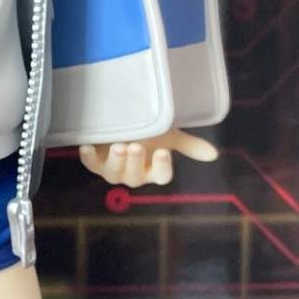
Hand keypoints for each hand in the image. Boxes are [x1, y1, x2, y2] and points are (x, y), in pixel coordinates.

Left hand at [79, 129, 217, 187]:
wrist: (125, 122)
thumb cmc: (149, 131)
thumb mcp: (169, 135)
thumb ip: (189, 145)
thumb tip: (214, 155)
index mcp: (153, 170)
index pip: (161, 176)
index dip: (162, 168)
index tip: (164, 152)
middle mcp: (133, 174)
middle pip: (135, 176)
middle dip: (135, 162)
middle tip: (136, 146)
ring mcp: (113, 169)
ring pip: (113, 174)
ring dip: (116, 161)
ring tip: (118, 146)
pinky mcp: (95, 161)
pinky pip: (90, 165)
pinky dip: (87, 158)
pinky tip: (85, 147)